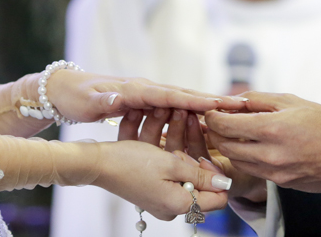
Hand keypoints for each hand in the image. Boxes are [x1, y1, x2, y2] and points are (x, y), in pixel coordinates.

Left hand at [44, 69, 245, 123]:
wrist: (64, 90)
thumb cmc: (76, 97)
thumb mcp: (87, 102)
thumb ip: (104, 100)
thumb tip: (119, 97)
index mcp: (136, 89)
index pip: (171, 95)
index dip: (195, 100)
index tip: (220, 102)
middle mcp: (146, 88)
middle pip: (185, 94)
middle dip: (212, 99)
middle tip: (241, 104)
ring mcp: (147, 93)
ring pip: (182, 99)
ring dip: (207, 105)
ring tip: (234, 110)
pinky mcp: (145, 101)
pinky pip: (174, 106)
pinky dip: (192, 110)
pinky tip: (206, 118)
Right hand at [119, 106, 266, 202]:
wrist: (97, 163)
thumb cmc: (131, 162)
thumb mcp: (170, 163)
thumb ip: (200, 173)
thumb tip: (224, 183)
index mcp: (180, 205)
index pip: (217, 197)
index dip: (216, 173)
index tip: (204, 150)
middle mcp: (172, 207)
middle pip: (198, 180)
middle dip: (194, 150)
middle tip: (187, 122)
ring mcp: (161, 198)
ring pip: (181, 169)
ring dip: (178, 143)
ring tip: (173, 113)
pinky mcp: (151, 188)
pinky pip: (166, 169)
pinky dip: (165, 150)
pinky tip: (161, 126)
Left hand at [205, 91, 320, 192]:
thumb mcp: (289, 101)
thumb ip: (258, 99)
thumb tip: (233, 100)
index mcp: (271, 128)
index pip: (225, 125)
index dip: (212, 116)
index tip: (212, 111)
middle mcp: (269, 153)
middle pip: (225, 145)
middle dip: (216, 132)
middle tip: (217, 121)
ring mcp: (274, 171)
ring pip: (235, 160)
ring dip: (229, 146)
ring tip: (233, 133)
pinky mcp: (280, 182)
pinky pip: (252, 170)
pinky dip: (245, 158)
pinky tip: (250, 147)